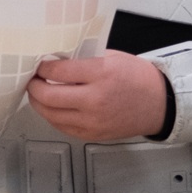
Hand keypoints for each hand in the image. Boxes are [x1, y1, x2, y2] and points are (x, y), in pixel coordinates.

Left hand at [25, 51, 168, 141]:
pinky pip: (63, 128)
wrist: (159, 103)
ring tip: (38, 94)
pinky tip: (52, 108)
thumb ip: (83, 59)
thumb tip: (56, 59)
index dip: (42, 68)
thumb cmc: (137, 77)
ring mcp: (94, 121)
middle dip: (34, 87)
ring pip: (52, 115)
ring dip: (39, 104)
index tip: (39, 65)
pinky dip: (53, 117)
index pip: (58, 72)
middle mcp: (95, 100)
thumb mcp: (111, 57)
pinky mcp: (94, 135)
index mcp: (100, 75)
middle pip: (49, 97)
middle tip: (32, 80)